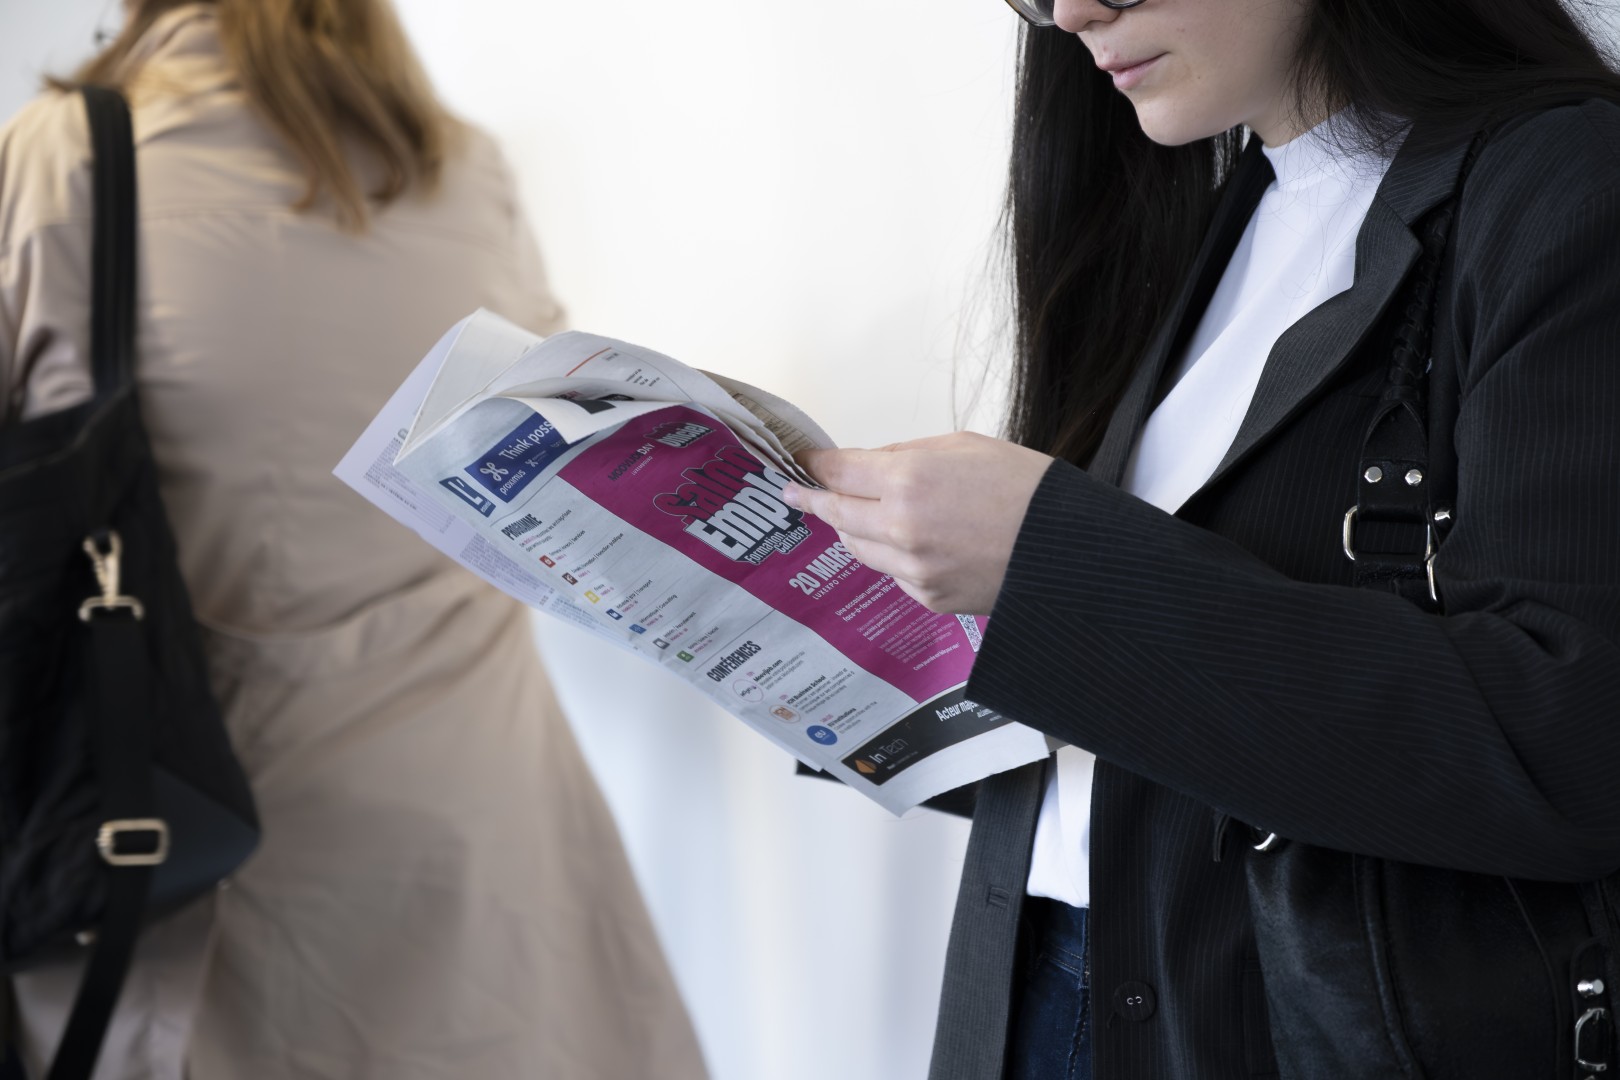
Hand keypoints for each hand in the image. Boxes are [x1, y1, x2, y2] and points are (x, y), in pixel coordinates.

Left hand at [782, 432, 1052, 614]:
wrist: (1068, 548)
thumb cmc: (1026, 488)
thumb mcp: (964, 446)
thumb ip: (907, 454)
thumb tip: (871, 464)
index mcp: (908, 479)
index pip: (838, 472)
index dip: (815, 466)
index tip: (803, 464)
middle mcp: (901, 527)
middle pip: (835, 514)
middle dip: (814, 500)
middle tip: (797, 493)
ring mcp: (912, 568)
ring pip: (857, 548)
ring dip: (851, 529)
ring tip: (852, 515)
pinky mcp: (927, 597)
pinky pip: (891, 573)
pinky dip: (891, 556)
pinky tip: (912, 543)